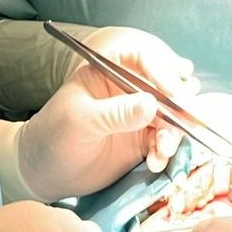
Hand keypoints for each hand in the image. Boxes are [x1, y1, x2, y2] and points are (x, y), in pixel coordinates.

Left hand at [17, 41, 193, 197]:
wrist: (44, 173)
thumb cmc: (53, 137)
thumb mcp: (80, 121)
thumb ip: (115, 113)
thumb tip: (151, 104)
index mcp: (108, 71)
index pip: (142, 57)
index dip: (162, 69)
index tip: (174, 90)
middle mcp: (128, 89)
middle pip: (165, 86)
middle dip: (178, 103)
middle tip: (186, 120)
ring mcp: (137, 115)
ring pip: (170, 115)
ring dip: (174, 132)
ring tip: (164, 149)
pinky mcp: (142, 139)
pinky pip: (165, 140)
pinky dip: (166, 151)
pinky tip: (156, 162)